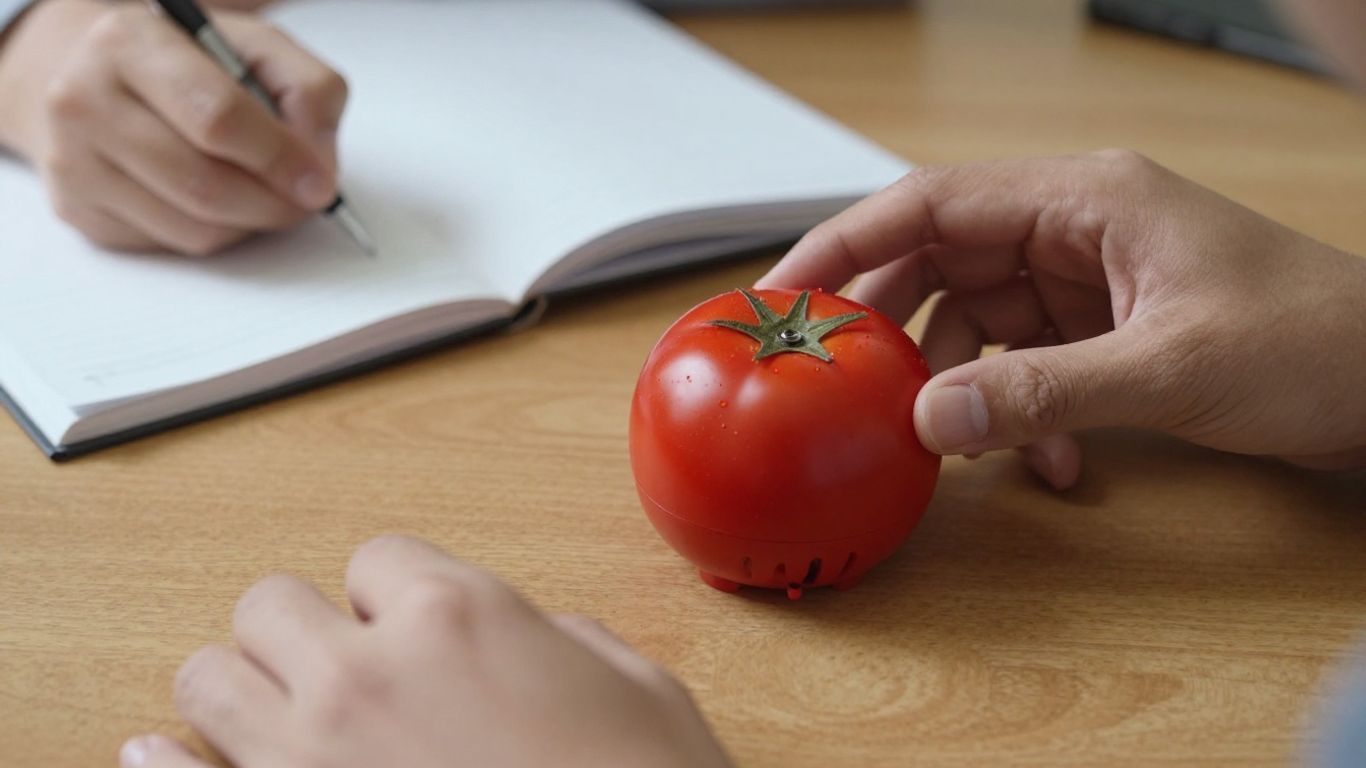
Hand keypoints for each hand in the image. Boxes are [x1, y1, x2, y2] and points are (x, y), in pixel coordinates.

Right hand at [0, 0, 345, 254]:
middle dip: (274, 203)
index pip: (218, 118)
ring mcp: (73, 161)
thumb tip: (318, 166)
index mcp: (130, 42)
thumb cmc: (189, 62)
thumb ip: (308, 91)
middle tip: (304, 201)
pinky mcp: (80, 209)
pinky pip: (173, 246)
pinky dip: (216, 234)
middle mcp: (84, 100)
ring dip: (250, 224)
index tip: (319, 183)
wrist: (100, 75)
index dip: (280, 158)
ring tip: (265, 194)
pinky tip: (219, 201)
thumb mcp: (256, 48)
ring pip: (194, 229)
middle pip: (206, 186)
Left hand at [119, 536, 732, 767]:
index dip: (390, 593)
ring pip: (206, 678)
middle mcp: (367, 676)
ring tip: (277, 717)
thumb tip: (533, 638)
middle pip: (269, 602)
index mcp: (461, 617)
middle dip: (302, 630)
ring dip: (239, 688)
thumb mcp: (641, 689)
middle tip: (340, 669)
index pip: (374, 557)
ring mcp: (309, 758)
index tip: (406, 625)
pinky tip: (158, 759)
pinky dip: (160, 767)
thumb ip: (566, 641)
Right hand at [757, 150, 1365, 488]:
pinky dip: (1016, 413)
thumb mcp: (1168, 367)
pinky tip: (1048, 461)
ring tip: (957, 441)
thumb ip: (1042, 390)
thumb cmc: (1314, 340)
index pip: (932, 202)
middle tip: (843, 382)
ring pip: (973, 320)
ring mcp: (1084, 279)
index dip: (848, 243)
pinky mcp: (1100, 327)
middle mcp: (1073, 228)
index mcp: (1083, 198)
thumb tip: (930, 415)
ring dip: (959, 386)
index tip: (786, 292)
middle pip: (939, 260)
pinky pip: (1020, 364)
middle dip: (892, 327)